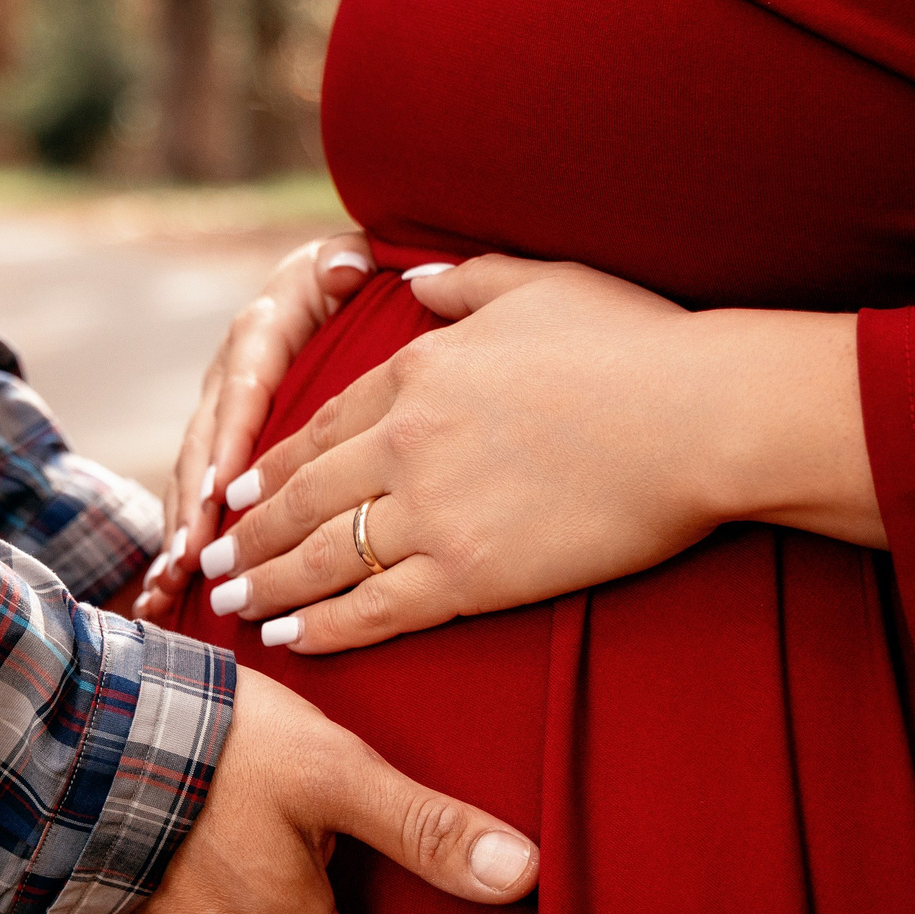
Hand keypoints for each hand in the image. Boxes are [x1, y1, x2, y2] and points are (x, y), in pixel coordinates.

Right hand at [131, 232, 376, 619]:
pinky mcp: (221, 447)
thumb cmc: (349, 276)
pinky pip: (195, 496)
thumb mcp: (348, 258)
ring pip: (192, 478)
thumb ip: (346, 262)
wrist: (333, 282)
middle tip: (192, 554)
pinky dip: (181, 541)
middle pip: (203, 444)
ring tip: (175, 579)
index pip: (243, 388)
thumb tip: (345, 268)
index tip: (223, 489)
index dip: (230, 439)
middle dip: (194, 503)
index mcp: (260, 333)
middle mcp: (227, 377)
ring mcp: (218, 415)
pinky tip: (164, 590)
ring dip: (181, 529)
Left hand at [192, 254, 881, 653]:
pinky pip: (373, 608)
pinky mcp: (469, 575)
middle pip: (303, 495)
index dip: (275, 461)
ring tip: (231, 602)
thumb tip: (415, 273)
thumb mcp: (542, 282)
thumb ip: (468, 280)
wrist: (700, 416)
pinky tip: (289, 640)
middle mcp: (407, 441)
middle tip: (214, 555)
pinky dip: (323, 627)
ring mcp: (432, 512)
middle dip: (250, 531)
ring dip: (267, 583)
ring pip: (322, 556)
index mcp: (420, 370)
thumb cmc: (639, 343)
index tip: (240, 486)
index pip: (324, 424)